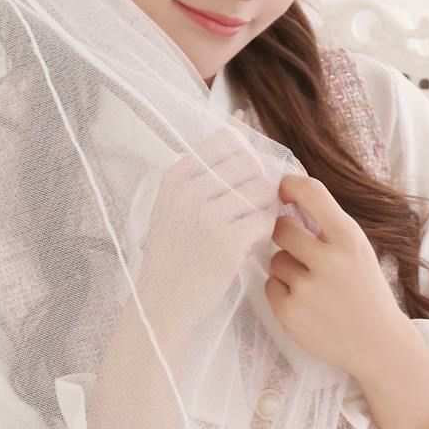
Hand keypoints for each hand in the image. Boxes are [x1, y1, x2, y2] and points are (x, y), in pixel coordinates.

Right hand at [137, 126, 277, 340]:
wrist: (162, 302)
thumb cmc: (173, 254)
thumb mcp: (172, 205)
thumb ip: (201, 174)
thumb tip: (237, 126)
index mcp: (175, 177)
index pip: (225, 142)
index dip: (244, 158)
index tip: (245, 179)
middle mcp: (189, 191)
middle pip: (248, 165)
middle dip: (258, 183)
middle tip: (253, 207)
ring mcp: (208, 216)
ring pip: (261, 191)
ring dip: (265, 207)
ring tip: (253, 224)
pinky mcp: (228, 242)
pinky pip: (266, 221)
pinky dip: (266, 230)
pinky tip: (253, 242)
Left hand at [265, 174, 408, 377]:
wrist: (379, 343)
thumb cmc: (364, 289)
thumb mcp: (358, 249)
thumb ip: (327, 226)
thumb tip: (286, 196)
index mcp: (349, 237)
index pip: (311, 192)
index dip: (289, 185)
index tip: (283, 191)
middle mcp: (328, 260)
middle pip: (281, 228)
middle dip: (287, 236)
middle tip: (303, 251)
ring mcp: (307, 288)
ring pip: (275, 259)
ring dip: (288, 268)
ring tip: (314, 285)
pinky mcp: (290, 312)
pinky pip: (270, 284)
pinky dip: (282, 291)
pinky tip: (306, 302)